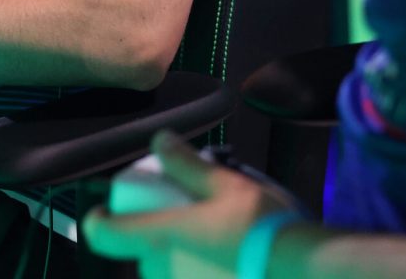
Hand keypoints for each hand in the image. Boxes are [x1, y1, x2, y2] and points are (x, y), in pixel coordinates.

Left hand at [83, 132, 289, 278]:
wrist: (308, 274)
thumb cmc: (264, 227)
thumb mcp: (226, 184)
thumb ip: (188, 164)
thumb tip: (159, 140)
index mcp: (166, 234)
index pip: (109, 233)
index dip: (97, 223)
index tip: (99, 214)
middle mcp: (169, 269)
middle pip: (144, 255)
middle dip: (156, 240)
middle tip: (180, 222)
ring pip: (169, 273)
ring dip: (180, 260)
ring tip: (212, 245)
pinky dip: (203, 273)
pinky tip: (228, 266)